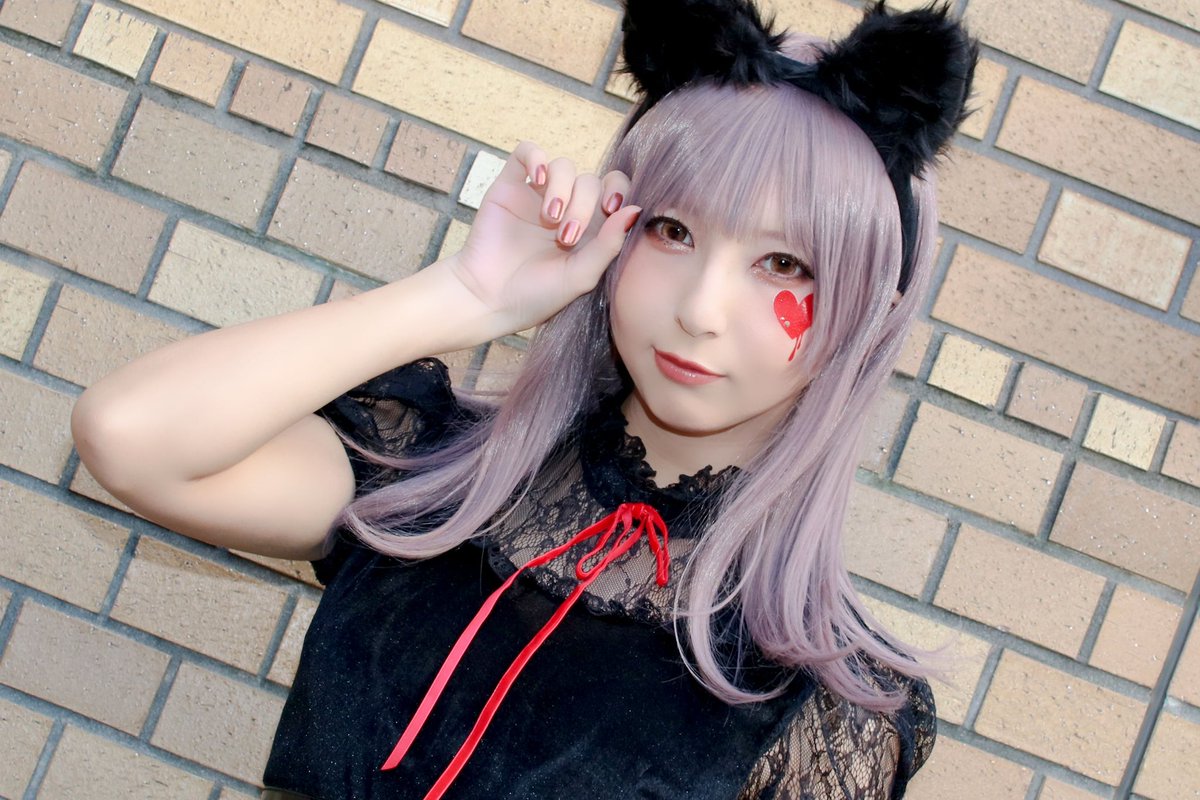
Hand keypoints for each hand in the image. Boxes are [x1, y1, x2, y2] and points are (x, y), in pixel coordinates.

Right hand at [447, 141, 640, 335]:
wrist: (488, 300)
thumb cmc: (536, 295)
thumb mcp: (581, 275)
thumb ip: (609, 244)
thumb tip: (636, 210)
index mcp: (590, 228)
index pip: (615, 191)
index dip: (618, 191)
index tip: (611, 209)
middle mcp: (566, 207)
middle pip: (589, 180)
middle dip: (583, 206)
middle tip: (566, 237)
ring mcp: (537, 195)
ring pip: (562, 166)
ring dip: (561, 189)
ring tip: (549, 218)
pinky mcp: (510, 186)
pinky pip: (527, 152)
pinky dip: (536, 158)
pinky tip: (537, 178)